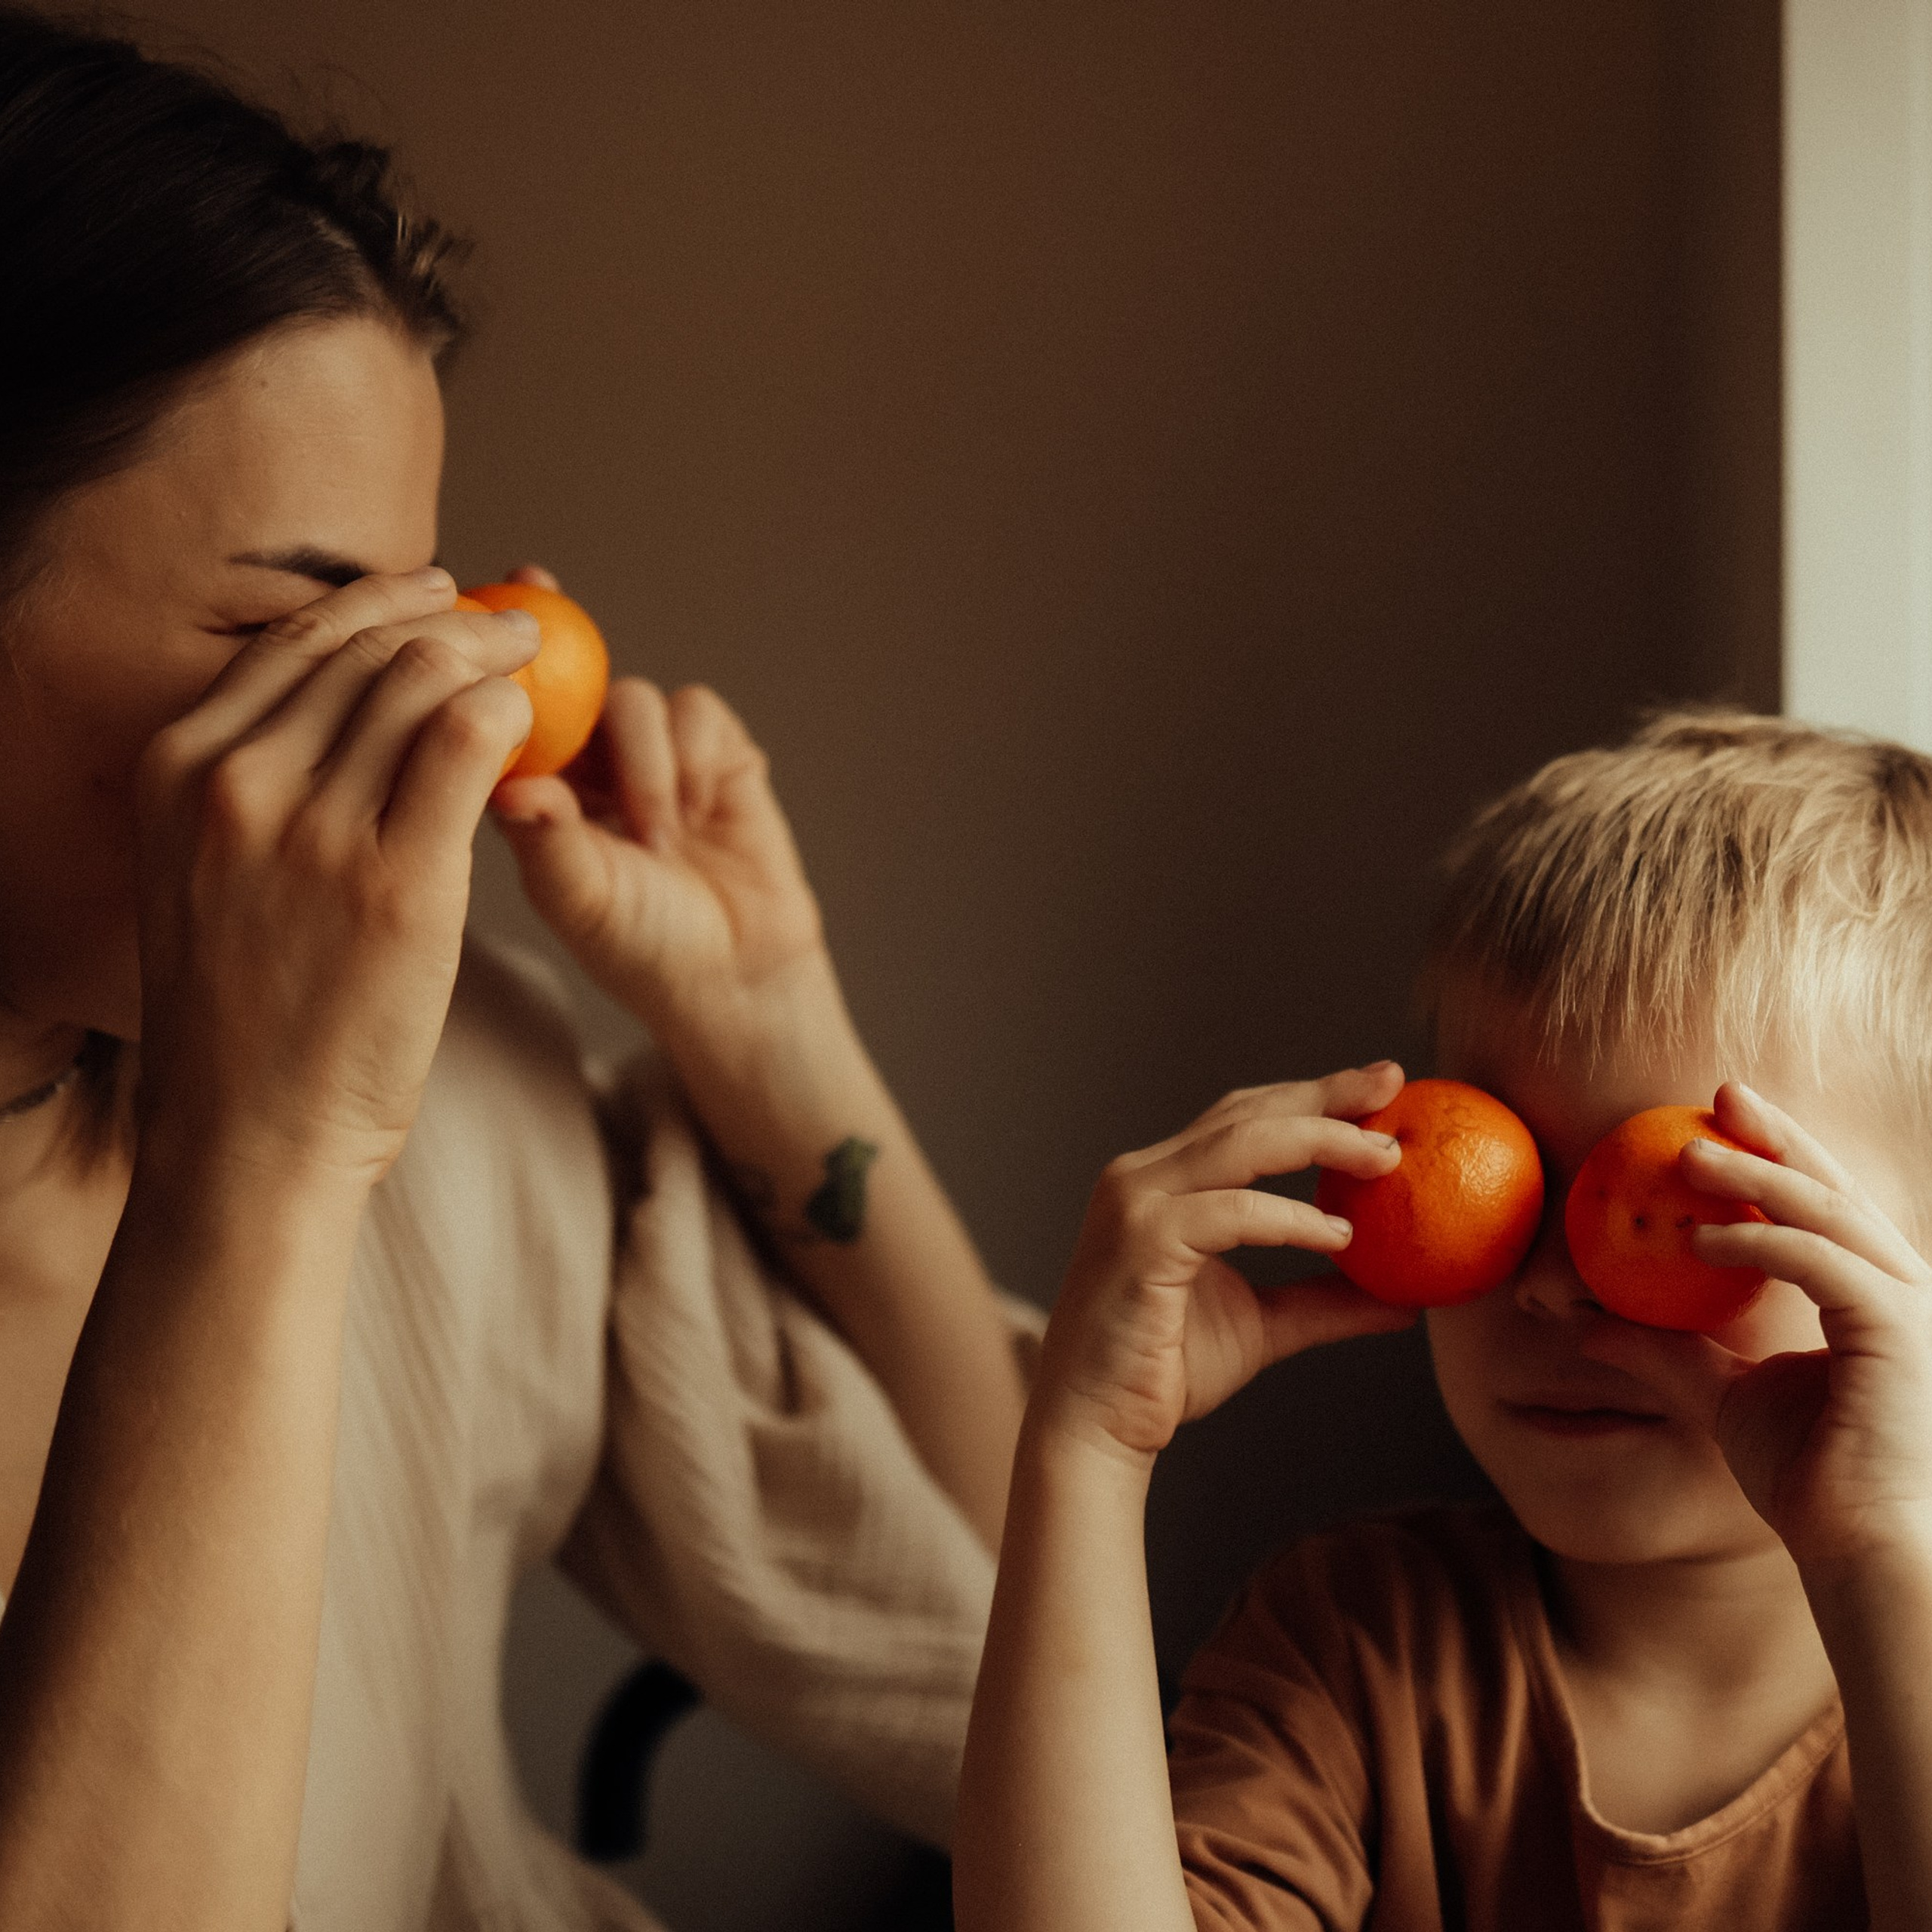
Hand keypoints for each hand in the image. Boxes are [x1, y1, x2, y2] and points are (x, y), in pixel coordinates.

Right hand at [134, 569, 534, 1184]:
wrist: (249, 1133)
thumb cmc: (243, 1015)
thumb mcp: (204, 873)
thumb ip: (254, 788)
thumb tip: (343, 714)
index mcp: (178, 770)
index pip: (294, 644)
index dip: (379, 603)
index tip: (434, 592)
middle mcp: (237, 782)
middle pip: (364, 649)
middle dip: (449, 618)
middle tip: (507, 625)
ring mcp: (313, 830)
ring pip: (421, 682)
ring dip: (491, 655)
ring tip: (532, 662)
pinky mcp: (395, 881)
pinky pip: (465, 745)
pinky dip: (508, 714)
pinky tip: (532, 723)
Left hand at [488, 566, 824, 1036]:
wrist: (735, 977)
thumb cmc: (641, 948)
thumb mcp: (579, 897)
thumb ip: (546, 837)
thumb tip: (506, 783)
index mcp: (533, 790)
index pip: (498, 708)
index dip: (477, 654)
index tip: (456, 599)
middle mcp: (588, 762)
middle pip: (565, 669)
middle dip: (551, 632)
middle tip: (536, 591)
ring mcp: (654, 754)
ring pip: (630, 697)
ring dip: (641, 763)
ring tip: (654, 839)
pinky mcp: (716, 752)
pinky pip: (694, 712)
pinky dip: (687, 760)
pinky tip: (691, 818)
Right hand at [1036, 1064, 1417, 1463]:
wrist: (1094, 1427)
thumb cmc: (1164, 1373)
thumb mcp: (1263, 1325)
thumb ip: (1323, 1301)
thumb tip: (1405, 1299)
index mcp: (1162, 1182)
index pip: (1245, 1118)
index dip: (1312, 1097)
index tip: (1383, 1086)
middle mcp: (1142, 1177)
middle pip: (1246, 1113)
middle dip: (1325, 1093)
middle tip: (1392, 1082)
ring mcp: (1136, 1203)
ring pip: (1241, 1144)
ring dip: (1321, 1139)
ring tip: (1384, 1156)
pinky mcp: (1141, 1241)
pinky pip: (1231, 1214)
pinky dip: (1291, 1218)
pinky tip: (1341, 1236)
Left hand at [1580, 1081, 1931, 1573]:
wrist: (1862, 1550)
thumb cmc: (1814, 1486)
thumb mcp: (1723, 1400)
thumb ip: (1668, 1356)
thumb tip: (1589, 1332)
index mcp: (1875, 1303)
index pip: (1828, 1212)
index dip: (1781, 1159)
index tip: (1722, 1121)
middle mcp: (1905, 1295)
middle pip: (1838, 1190)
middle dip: (1779, 1136)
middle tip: (1721, 1092)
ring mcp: (1912, 1309)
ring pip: (1828, 1213)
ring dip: (1756, 1175)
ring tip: (1684, 1154)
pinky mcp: (1899, 1329)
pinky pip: (1821, 1260)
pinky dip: (1760, 1240)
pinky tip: (1698, 1238)